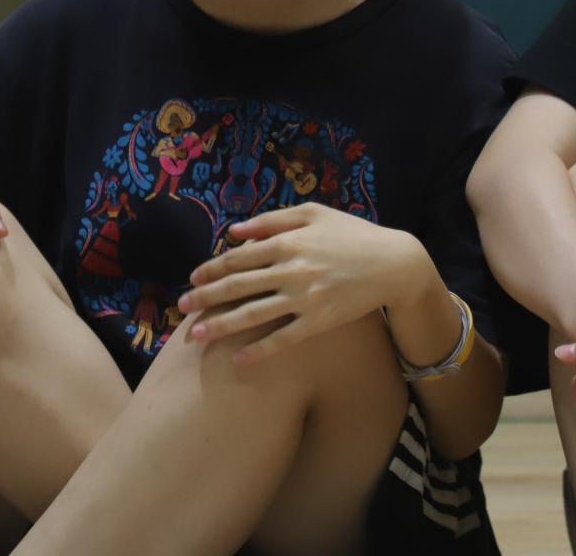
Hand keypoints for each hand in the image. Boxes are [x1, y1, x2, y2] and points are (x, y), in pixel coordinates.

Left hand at [176, 204, 429, 363]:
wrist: (394, 264)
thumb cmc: (352, 234)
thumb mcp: (313, 213)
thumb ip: (271, 220)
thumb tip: (233, 231)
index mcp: (287, 241)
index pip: (238, 257)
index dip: (211, 268)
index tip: (192, 278)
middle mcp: (291, 270)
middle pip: (237, 286)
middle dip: (205, 297)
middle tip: (181, 307)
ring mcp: (305, 298)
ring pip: (253, 314)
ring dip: (222, 325)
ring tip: (197, 336)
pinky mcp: (319, 322)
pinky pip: (284, 339)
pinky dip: (260, 351)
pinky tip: (239, 361)